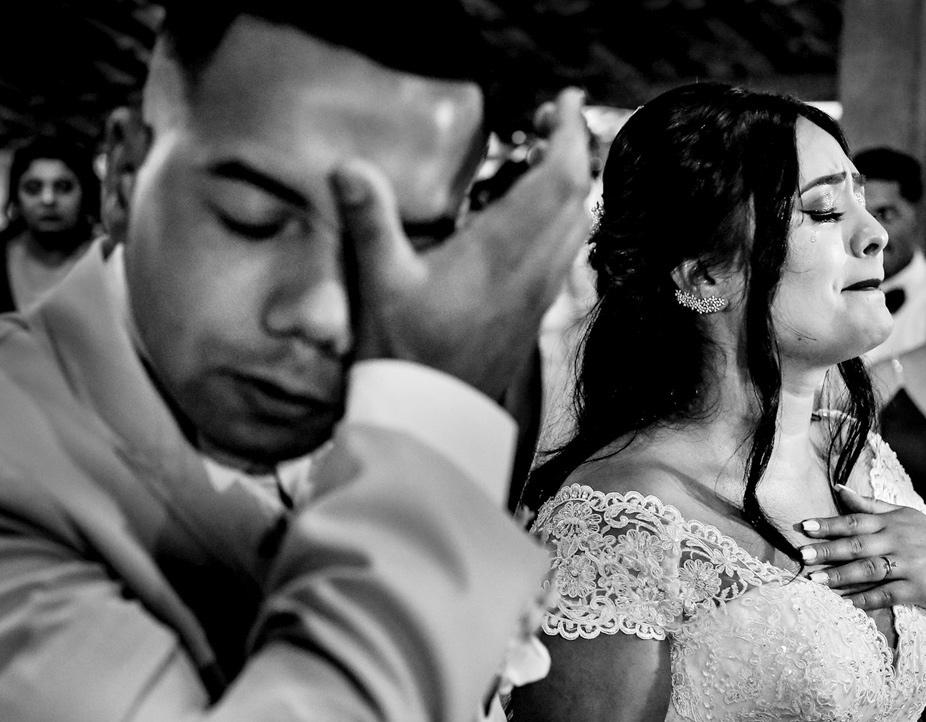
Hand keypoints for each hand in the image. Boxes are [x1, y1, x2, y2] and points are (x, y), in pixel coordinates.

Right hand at [334, 88, 592, 399]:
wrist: (433, 418)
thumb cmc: (405, 353)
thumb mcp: (380, 283)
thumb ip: (370, 220)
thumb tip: (348, 164)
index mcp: (502, 251)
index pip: (559, 178)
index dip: (569, 133)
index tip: (562, 100)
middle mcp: (532, 269)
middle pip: (576, 194)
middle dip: (572, 148)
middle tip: (549, 118)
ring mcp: (539, 292)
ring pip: (577, 224)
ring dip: (571, 183)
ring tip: (545, 155)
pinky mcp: (535, 310)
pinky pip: (566, 251)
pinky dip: (563, 217)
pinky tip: (537, 216)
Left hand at [798, 484, 925, 613]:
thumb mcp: (906, 518)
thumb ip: (871, 505)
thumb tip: (838, 488)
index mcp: (894, 522)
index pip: (855, 520)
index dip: (829, 524)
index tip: (805, 527)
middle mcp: (899, 540)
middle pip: (858, 544)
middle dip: (828, 550)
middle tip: (802, 554)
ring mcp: (909, 564)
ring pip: (868, 569)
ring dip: (840, 576)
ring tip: (815, 581)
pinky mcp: (918, 588)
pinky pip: (886, 594)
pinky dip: (864, 599)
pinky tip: (845, 603)